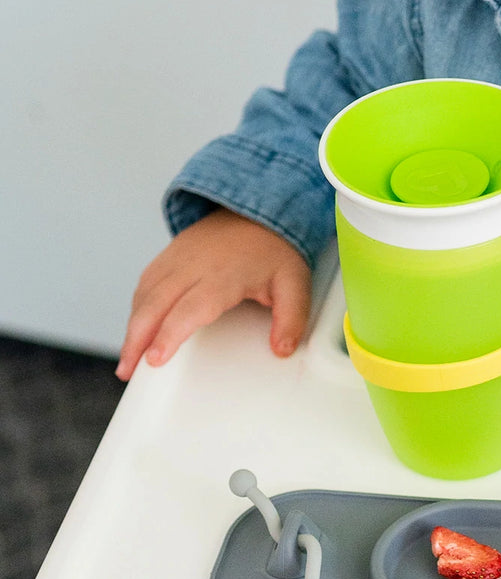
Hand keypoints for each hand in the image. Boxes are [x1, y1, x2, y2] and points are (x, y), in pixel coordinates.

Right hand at [116, 208, 310, 380]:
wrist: (259, 207)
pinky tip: (135, 329)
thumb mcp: (295, 284)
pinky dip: (137, 308)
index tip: (154, 359)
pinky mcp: (169, 255)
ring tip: (127, 359)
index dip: (169, 334)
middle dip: (136, 339)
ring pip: (145, 294)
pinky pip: (146, 283)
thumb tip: (283, 349)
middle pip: (155, 304)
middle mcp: (192, 265)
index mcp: (222, 275)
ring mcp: (176, 258)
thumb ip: (291, 318)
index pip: (189, 308)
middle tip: (126, 371)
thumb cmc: (276, 249)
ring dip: (132, 326)